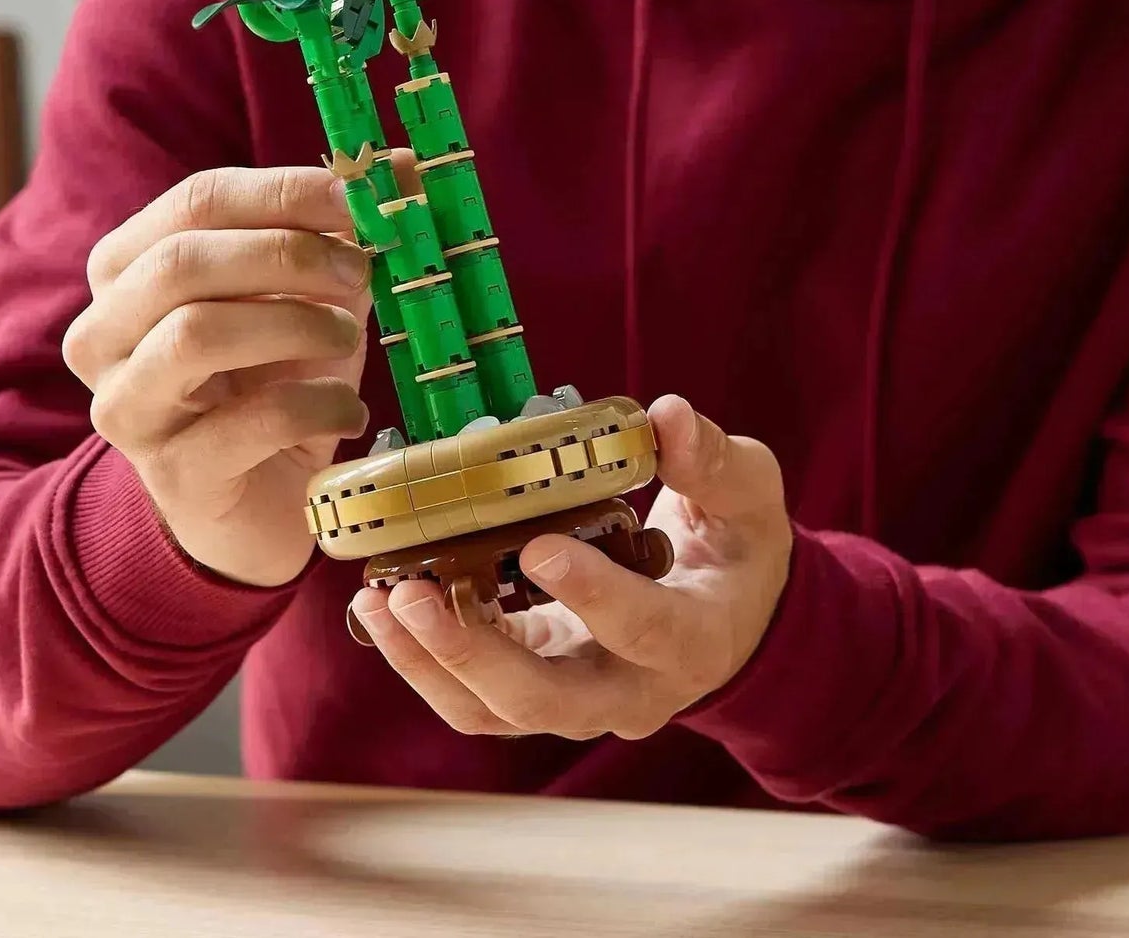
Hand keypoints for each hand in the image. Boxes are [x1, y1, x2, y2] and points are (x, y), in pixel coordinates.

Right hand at [64, 163, 380, 587]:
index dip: (287, 191)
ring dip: (297, 325)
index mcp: (128, 267)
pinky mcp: (173, 475)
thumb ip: (345, 231)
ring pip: (195, 334)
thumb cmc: (277, 376)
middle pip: (183, 262)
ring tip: (350, 339)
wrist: (258, 499)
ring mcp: (127, 406)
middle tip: (362, 271)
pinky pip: (248, 421)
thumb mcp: (312, 292)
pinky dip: (317, 405)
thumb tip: (408, 166)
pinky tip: (348, 413)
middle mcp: (104, 332)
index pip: (197, 200)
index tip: (364, 198)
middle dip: (289, 255)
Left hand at [352, 395, 791, 738]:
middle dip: (475, 652)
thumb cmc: (738, 544)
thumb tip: (667, 417)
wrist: (732, 613)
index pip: (645, 630)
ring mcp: (580, 701)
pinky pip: (474, 698)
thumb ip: (713, 460)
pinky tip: (384, 606)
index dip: (593, 596)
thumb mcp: (748, 494)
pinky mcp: (537, 692)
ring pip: (495, 711)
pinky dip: (424, 661)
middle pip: (547, 701)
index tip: (539, 549)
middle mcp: (633, 691)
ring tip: (380, 599)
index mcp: (696, 639)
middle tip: (415, 591)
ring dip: (430, 662)